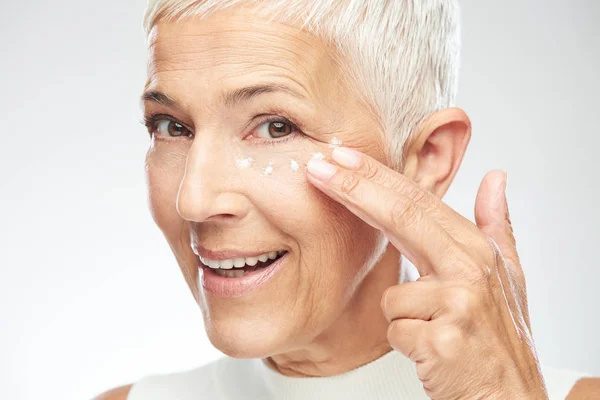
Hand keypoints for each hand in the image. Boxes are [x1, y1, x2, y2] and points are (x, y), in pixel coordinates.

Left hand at [306, 147, 547, 399]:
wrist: (510, 395)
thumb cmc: (500, 337)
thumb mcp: (508, 274)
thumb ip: (495, 223)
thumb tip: (495, 177)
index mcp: (477, 249)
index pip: (417, 201)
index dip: (375, 176)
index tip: (340, 157)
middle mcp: (469, 269)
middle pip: (399, 217)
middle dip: (352, 189)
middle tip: (316, 168)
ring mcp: (456, 304)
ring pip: (389, 295)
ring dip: (401, 315)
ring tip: (432, 329)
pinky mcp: (441, 340)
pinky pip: (394, 329)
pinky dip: (406, 340)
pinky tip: (431, 350)